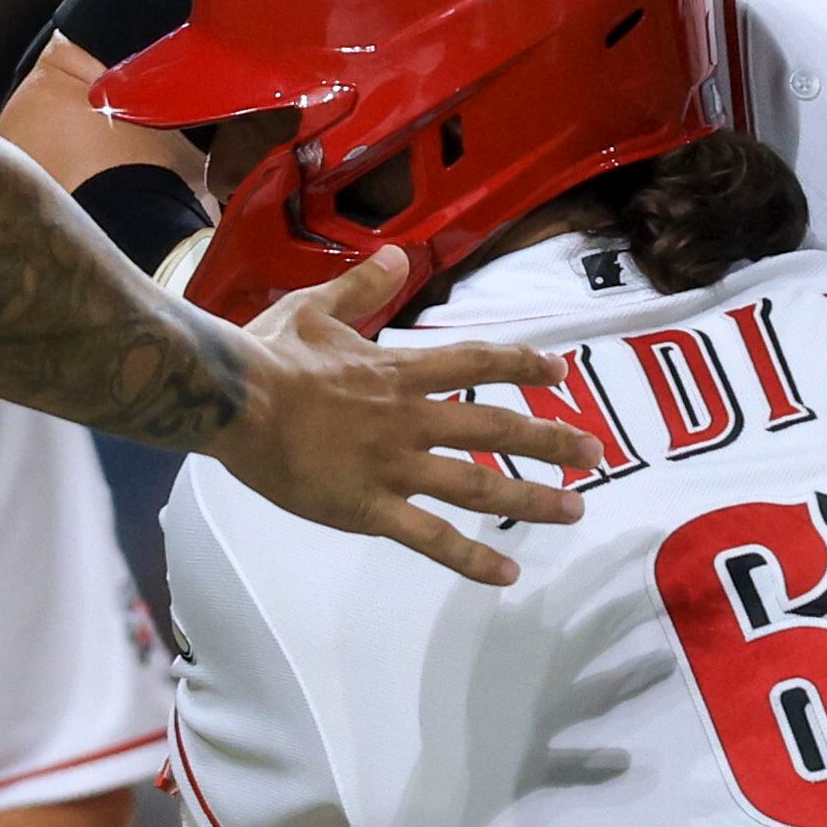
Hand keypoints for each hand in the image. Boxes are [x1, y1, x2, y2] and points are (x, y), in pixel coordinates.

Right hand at [209, 247, 597, 585]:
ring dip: (532, 498)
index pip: (477, 363)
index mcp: (398, 370)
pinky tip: (508, 572)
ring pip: (478, 486)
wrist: (232, 400)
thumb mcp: (315, 306)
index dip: (522, 366)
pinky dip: (471, 558)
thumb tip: (397, 254)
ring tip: (576, 509)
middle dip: (550, 440)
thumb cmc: (267, 354)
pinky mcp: (368, 508)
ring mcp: (393, 466)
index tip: (561, 373)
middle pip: (495, 429)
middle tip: (594, 452)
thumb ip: (361, 286)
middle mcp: (409, 418)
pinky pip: (430, 538)